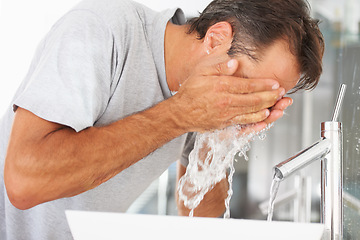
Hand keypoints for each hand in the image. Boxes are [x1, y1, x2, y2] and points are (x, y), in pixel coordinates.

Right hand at [170, 56, 285, 132]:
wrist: (180, 113)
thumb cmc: (189, 91)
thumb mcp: (200, 72)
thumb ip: (218, 66)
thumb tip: (235, 62)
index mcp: (221, 86)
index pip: (248, 85)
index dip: (264, 85)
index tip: (275, 83)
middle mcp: (226, 102)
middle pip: (254, 100)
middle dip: (271, 97)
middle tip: (282, 94)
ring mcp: (226, 115)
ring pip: (252, 112)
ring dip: (268, 108)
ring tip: (279, 105)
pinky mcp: (225, 124)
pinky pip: (244, 123)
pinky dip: (257, 121)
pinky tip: (265, 118)